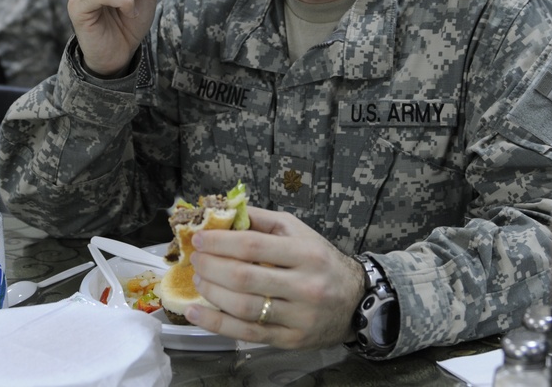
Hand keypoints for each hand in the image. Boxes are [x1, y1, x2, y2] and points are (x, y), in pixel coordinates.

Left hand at [185, 207, 365, 348]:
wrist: (356, 301)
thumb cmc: (320, 261)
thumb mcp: (299, 232)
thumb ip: (262, 220)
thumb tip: (223, 211)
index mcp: (306, 253)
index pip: (253, 246)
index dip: (220, 242)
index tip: (199, 240)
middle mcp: (305, 285)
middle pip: (244, 278)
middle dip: (211, 267)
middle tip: (196, 260)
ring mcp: (298, 316)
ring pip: (243, 307)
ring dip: (211, 293)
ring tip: (198, 281)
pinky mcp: (290, 339)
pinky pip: (246, 333)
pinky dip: (216, 324)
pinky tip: (195, 313)